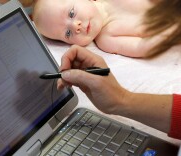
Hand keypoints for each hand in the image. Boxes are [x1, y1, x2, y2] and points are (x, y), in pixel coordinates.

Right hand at [57, 45, 172, 132]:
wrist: (117, 105)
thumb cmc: (110, 93)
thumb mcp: (96, 83)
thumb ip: (80, 76)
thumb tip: (64, 74)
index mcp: (93, 60)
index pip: (75, 50)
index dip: (67, 58)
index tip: (64, 71)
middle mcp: (88, 64)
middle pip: (70, 59)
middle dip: (64, 68)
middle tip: (62, 80)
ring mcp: (85, 73)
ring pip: (69, 69)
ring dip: (63, 76)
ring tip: (62, 86)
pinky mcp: (82, 82)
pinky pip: (70, 78)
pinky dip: (65, 82)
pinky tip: (64, 87)